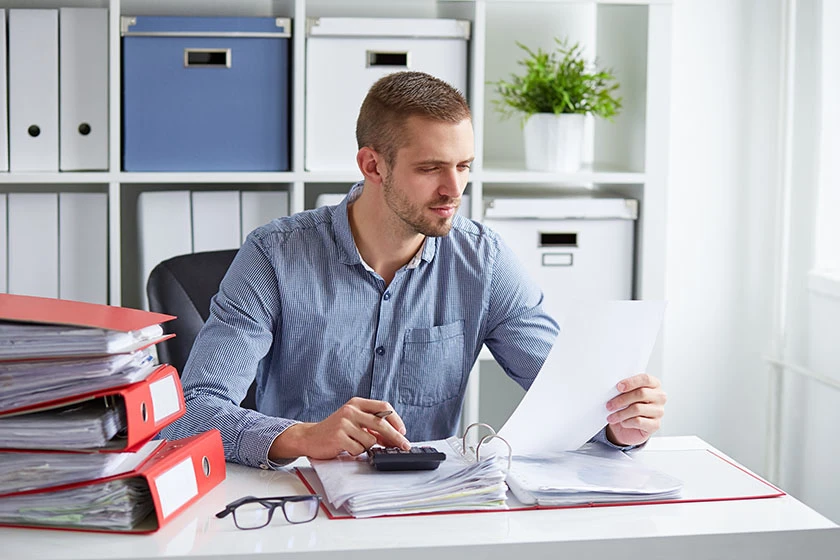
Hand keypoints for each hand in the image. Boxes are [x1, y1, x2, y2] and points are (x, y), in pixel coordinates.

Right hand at [268, 397, 409, 460]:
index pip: (384, 407)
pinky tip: (347, 447)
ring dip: (367, 446)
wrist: (310, 437)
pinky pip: (358, 449)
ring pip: (370, 439)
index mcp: (356, 403)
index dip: (396, 420)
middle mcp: (351, 410)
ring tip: (355, 443)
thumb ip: (371, 425)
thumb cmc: (334, 430)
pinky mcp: (338, 437)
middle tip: (404, 445)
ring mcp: (344, 423)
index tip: (403, 431)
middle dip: (396, 437)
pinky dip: (357, 452)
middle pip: (381, 424)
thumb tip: (393, 436)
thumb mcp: (353, 421)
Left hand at [604, 373, 665, 446]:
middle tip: (609, 405)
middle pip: (641, 393)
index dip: (631, 382)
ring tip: (611, 416)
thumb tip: (612, 388)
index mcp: (654, 384)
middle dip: (621, 399)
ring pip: (638, 409)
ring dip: (620, 413)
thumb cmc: (627, 406)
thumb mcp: (625, 394)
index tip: (618, 387)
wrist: (629, 427)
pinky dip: (627, 422)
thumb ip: (624, 388)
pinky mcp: (656, 425)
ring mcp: (659, 411)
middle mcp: (659, 397)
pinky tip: (622, 422)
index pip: (646, 379)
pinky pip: (638, 421)